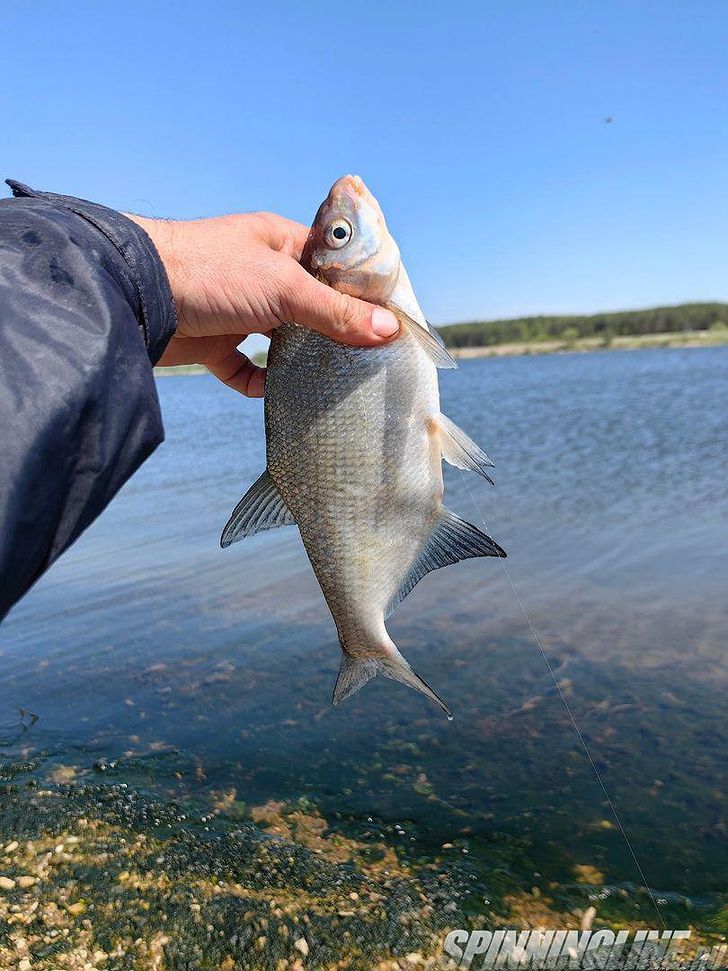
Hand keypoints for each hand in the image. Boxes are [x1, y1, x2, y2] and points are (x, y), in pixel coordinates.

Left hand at [126, 211, 399, 396]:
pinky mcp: (213, 344)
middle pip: (311, 306)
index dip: (361, 290)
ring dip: (301, 359)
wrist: (136, 294)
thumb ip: (335, 312)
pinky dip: (261, 383)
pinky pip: (246, 370)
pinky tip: (277, 393)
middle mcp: (261, 275)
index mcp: (281, 244)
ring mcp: (237, 310)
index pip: (333, 265)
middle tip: (370, 358)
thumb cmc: (210, 270)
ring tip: (334, 380)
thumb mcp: (283, 287)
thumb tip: (388, 331)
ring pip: (281, 340)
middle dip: (336, 331)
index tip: (390, 320)